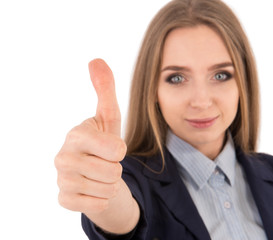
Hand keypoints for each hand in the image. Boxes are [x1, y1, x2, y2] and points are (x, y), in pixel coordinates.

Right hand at [55, 59, 138, 232]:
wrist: (93, 171)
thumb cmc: (103, 143)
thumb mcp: (108, 117)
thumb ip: (104, 89)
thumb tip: (96, 60)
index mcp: (76, 135)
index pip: (116, 149)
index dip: (119, 150)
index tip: (109, 147)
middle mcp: (63, 157)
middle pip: (113, 172)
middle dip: (114, 168)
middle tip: (104, 163)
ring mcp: (62, 180)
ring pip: (108, 189)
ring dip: (109, 183)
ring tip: (99, 174)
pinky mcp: (65, 199)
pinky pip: (99, 203)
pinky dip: (102, 198)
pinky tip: (92, 188)